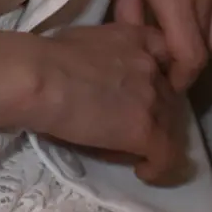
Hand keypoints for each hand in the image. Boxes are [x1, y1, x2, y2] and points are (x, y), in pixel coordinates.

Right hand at [24, 22, 188, 185]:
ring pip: (171, 128)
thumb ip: (105, 56)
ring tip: (131, 153)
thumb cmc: (45, 57)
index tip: (141, 95)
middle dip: (155, 115)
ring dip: (155, 141)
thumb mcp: (86, 41)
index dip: (157, 80)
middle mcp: (152, 66)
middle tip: (130, 130)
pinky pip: (167, 156)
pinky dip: (158, 168)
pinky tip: (142, 173)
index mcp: (137, 38)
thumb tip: (95, 75)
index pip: (166, 58)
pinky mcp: (146, 131)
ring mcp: (152, 98)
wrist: (40, 78)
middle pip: (170, 97)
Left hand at [113, 0, 211, 92]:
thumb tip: (139, 51)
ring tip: (180, 45)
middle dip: (190, 66)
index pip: (192, 56)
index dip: (181, 78)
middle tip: (167, 68)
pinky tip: (195, 22)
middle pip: (209, 51)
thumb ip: (130, 17)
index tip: (166, 85)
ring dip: (203, 47)